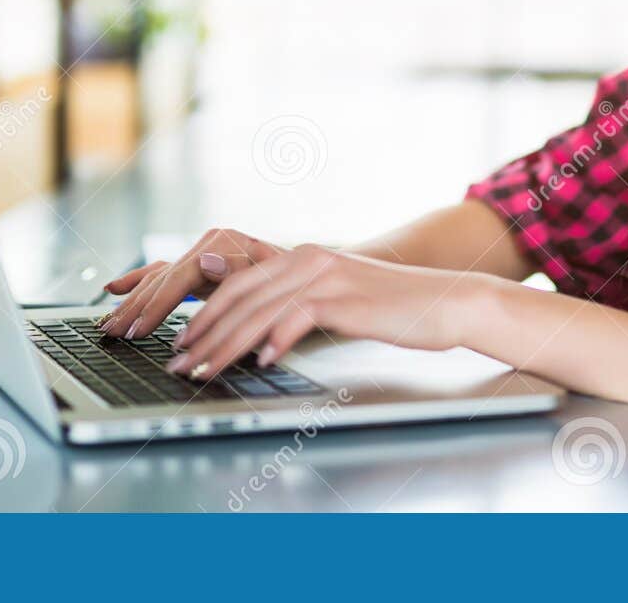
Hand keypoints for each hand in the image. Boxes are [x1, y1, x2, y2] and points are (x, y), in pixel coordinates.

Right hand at [98, 228, 283, 337]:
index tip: (140, 332)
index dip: (158, 307)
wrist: (316, 270)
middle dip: (137, 309)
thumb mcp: (281, 285)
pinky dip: (137, 281)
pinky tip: (112, 288)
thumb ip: (247, 285)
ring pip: (158, 278)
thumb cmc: (301, 283)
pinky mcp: (199, 264)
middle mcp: (212, 244)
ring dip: (132, 303)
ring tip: (107, 324)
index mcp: (228, 245)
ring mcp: (203, 252)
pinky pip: (161, 272)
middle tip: (114, 335)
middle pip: (164, 279)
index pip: (180, 277)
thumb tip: (212, 268)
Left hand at [168, 246, 485, 378]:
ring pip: (261, 309)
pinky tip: (262, 361)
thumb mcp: (339, 302)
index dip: (205, 315)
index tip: (181, 345)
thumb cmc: (394, 310)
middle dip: (203, 333)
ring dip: (226, 344)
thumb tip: (259, 339)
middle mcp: (309, 260)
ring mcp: (328, 276)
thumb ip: (299, 309)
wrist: (448, 303)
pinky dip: (276, 338)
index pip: (239, 285)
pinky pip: (301, 315)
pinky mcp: (348, 297)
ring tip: (204, 370)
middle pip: (240, 296)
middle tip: (178, 363)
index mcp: (302, 258)